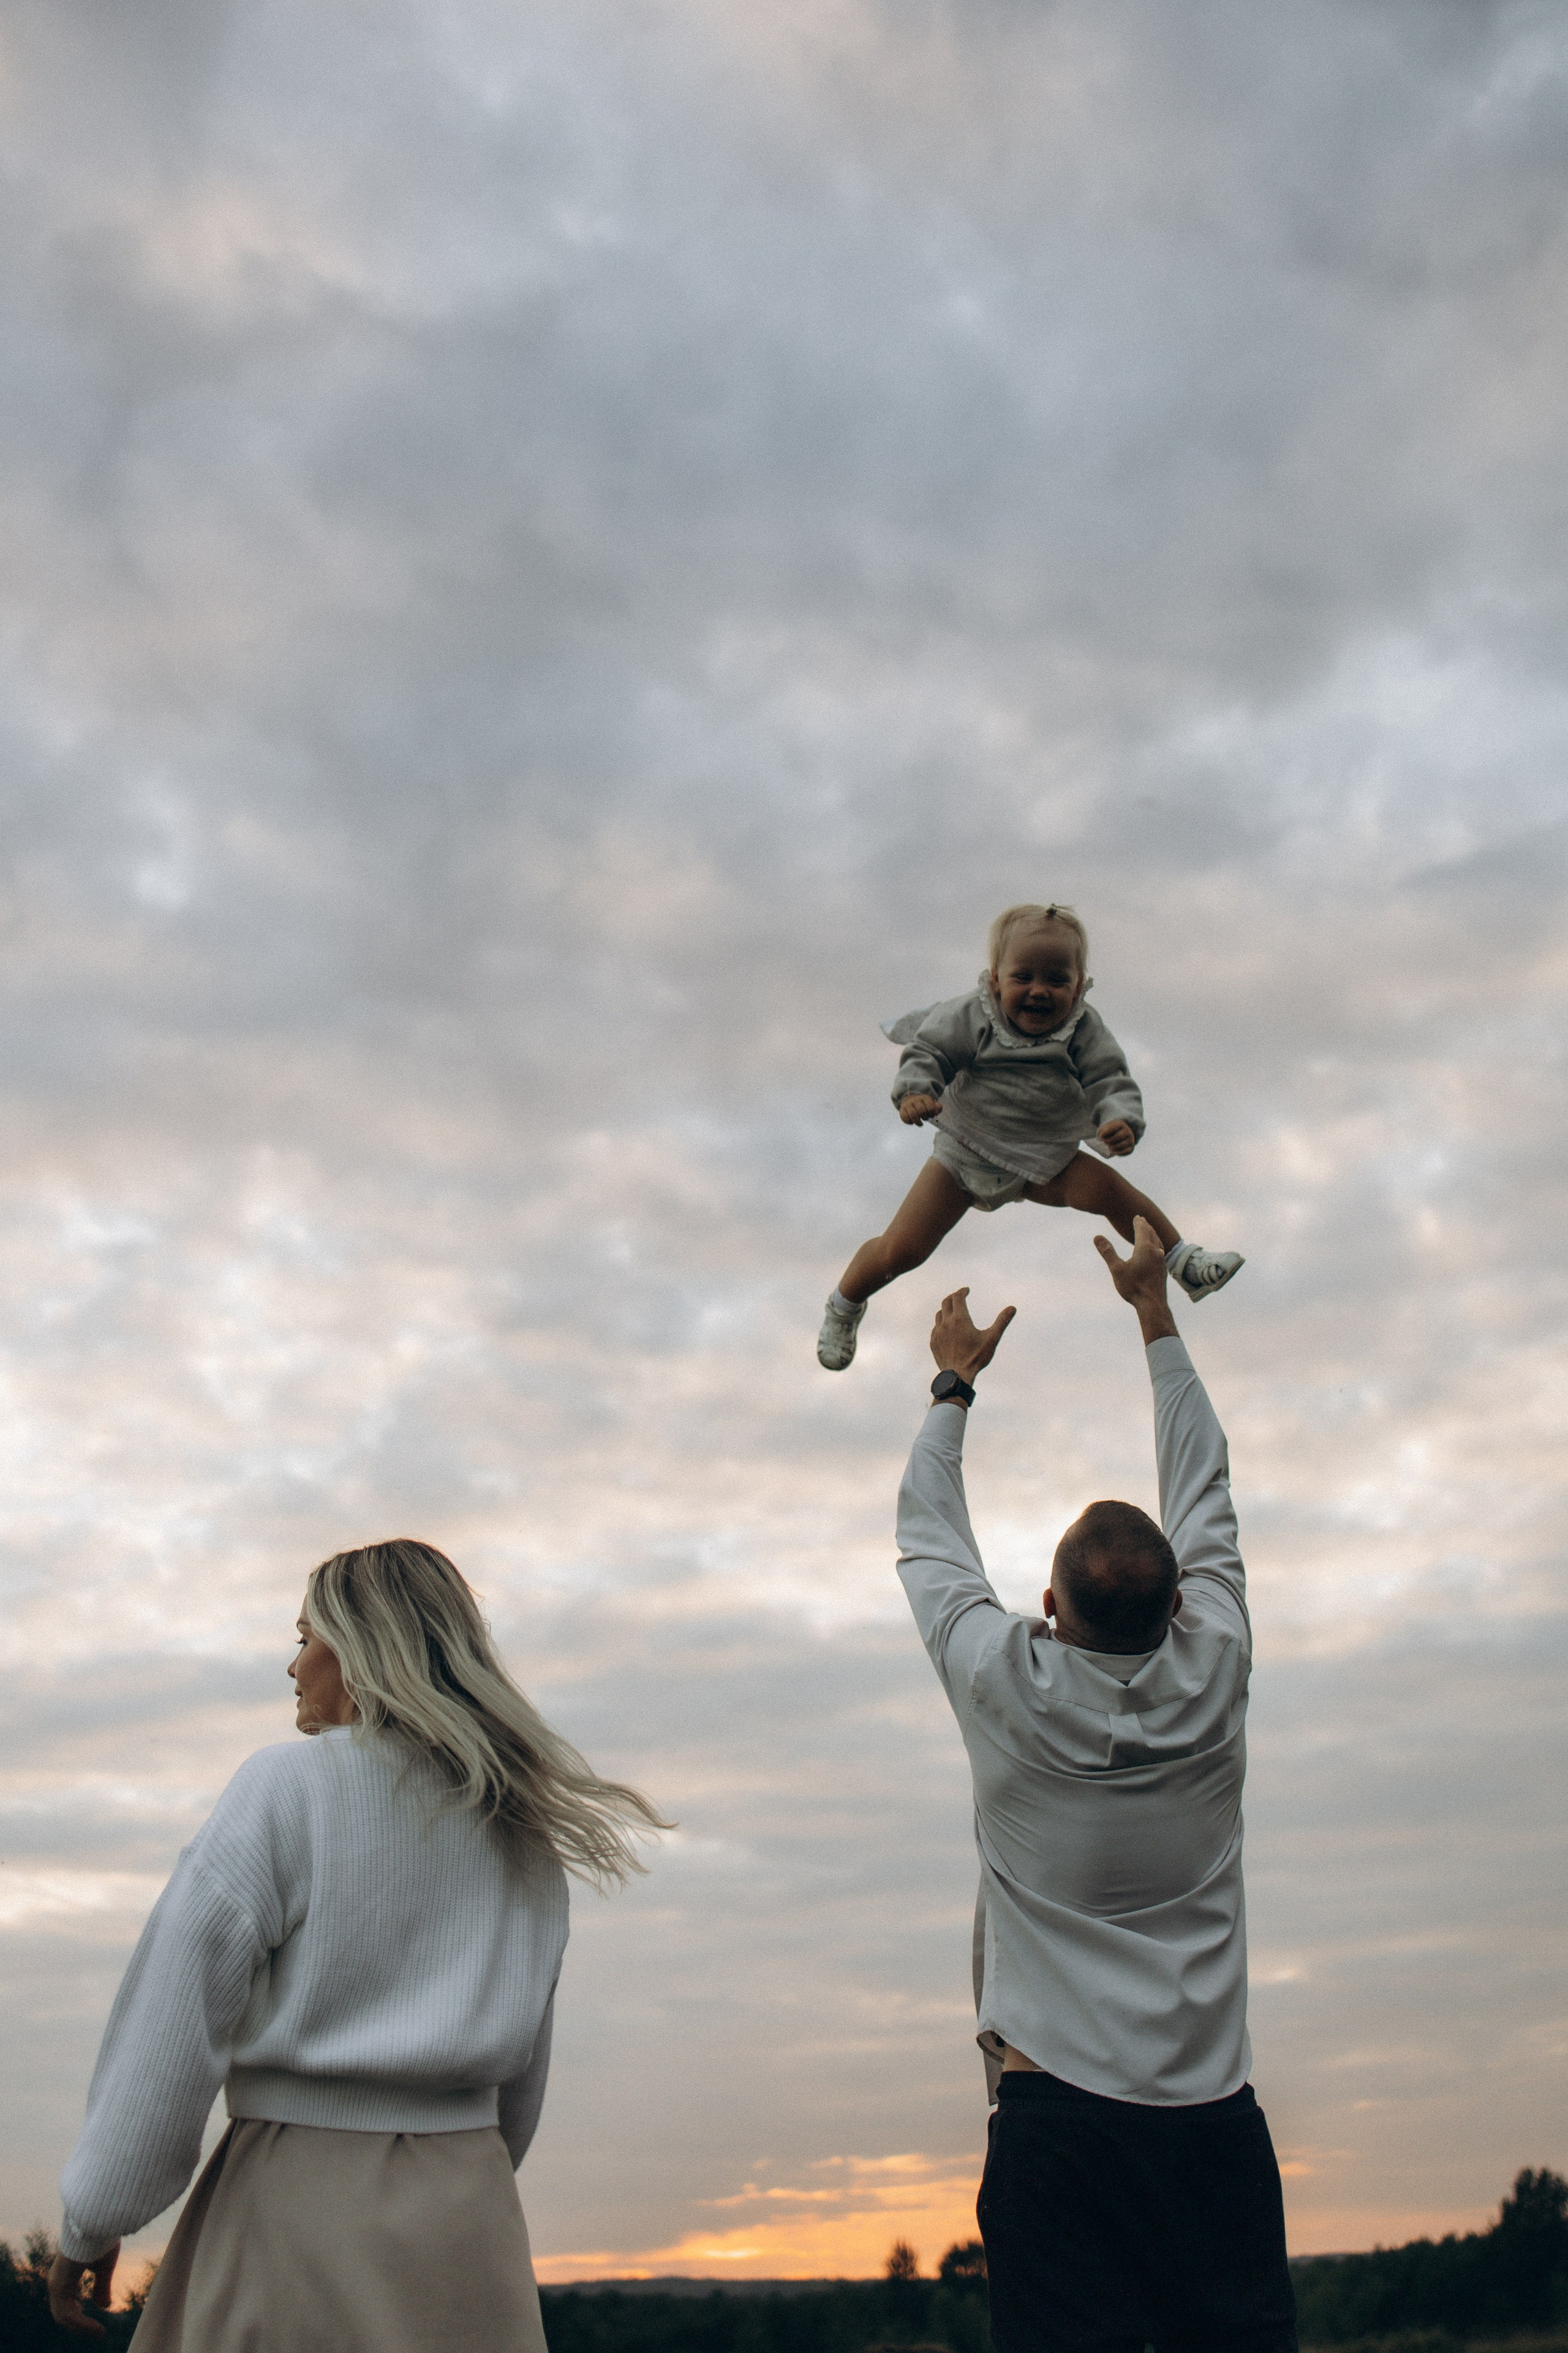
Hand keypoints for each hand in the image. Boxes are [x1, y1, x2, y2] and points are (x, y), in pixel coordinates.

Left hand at [48, 2245, 118, 2337]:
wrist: (98, 2221)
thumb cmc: (101, 2239)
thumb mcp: (104, 2268)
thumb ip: (101, 2287)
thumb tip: (104, 2306)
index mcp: (64, 2276)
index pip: (65, 2304)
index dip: (79, 2318)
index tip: (94, 2327)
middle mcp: (56, 2281)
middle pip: (62, 2314)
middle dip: (79, 2326)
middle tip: (97, 2333)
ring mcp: (56, 2283)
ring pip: (64, 2317)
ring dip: (82, 2328)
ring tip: (99, 2332)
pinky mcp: (59, 2285)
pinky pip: (68, 2314)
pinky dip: (82, 2324)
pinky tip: (97, 2328)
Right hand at [898, 1093, 941, 1124]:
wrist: (911, 1098)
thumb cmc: (924, 1104)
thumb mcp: (933, 1103)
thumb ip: (938, 1107)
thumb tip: (936, 1113)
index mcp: (925, 1098)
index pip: (930, 1107)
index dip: (932, 1113)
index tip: (931, 1115)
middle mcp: (916, 1100)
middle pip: (921, 1111)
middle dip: (925, 1117)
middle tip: (925, 1118)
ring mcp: (908, 1104)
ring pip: (912, 1114)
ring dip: (918, 1122)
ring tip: (920, 1124)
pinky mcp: (902, 1109)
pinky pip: (904, 1117)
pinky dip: (909, 1122)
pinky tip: (912, 1122)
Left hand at [929, 1287, 1015, 1382]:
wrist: (957, 1376)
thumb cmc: (976, 1358)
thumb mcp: (992, 1339)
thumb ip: (1002, 1322)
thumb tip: (1012, 1308)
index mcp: (960, 1319)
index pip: (957, 1297)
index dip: (962, 1291)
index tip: (967, 1290)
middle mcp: (946, 1323)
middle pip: (946, 1302)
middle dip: (953, 1297)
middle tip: (959, 1297)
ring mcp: (938, 1332)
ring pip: (939, 1314)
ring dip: (946, 1310)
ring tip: (953, 1311)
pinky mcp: (933, 1342)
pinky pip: (935, 1327)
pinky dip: (941, 1323)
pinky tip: (947, 1328)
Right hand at [1093, 1217, 1177, 1342]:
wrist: (1152, 1304)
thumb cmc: (1133, 1287)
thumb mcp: (1116, 1269)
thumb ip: (1107, 1252)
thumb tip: (1097, 1237)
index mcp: (1145, 1248)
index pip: (1142, 1229)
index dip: (1138, 1222)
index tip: (1136, 1216)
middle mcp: (1156, 1251)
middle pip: (1152, 1234)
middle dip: (1146, 1226)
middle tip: (1142, 1220)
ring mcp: (1161, 1261)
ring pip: (1158, 1242)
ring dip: (1153, 1235)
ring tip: (1149, 1232)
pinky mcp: (1163, 1270)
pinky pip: (1160, 1251)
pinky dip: (1156, 1245)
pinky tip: (1155, 1252)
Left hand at [1097, 1119, 1135, 1156]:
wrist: (1119, 1136)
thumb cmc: (1110, 1132)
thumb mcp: (1105, 1129)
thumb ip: (1103, 1131)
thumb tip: (1102, 1136)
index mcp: (1121, 1125)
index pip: (1114, 1128)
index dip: (1106, 1132)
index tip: (1100, 1136)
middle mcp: (1127, 1131)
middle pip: (1118, 1136)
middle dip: (1109, 1140)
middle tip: (1104, 1142)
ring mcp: (1130, 1140)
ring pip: (1121, 1144)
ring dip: (1112, 1147)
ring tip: (1109, 1146)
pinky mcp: (1131, 1148)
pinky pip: (1125, 1151)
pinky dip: (1117, 1152)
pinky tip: (1113, 1151)